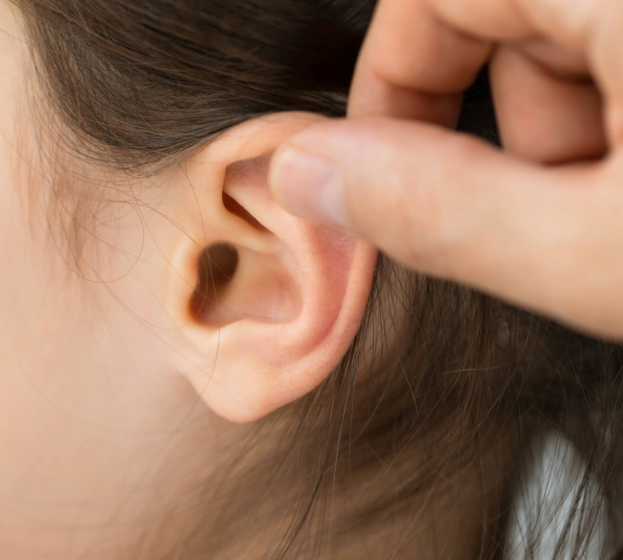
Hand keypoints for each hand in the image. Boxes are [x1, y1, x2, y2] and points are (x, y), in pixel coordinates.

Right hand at [268, 0, 622, 339]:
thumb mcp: (608, 256)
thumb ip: (441, 208)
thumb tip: (304, 173)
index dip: (387, 83)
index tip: (385, 178)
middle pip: (502, 10)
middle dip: (496, 121)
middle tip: (546, 218)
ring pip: (577, 26)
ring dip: (566, 127)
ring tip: (613, 218)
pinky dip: (621, 115)